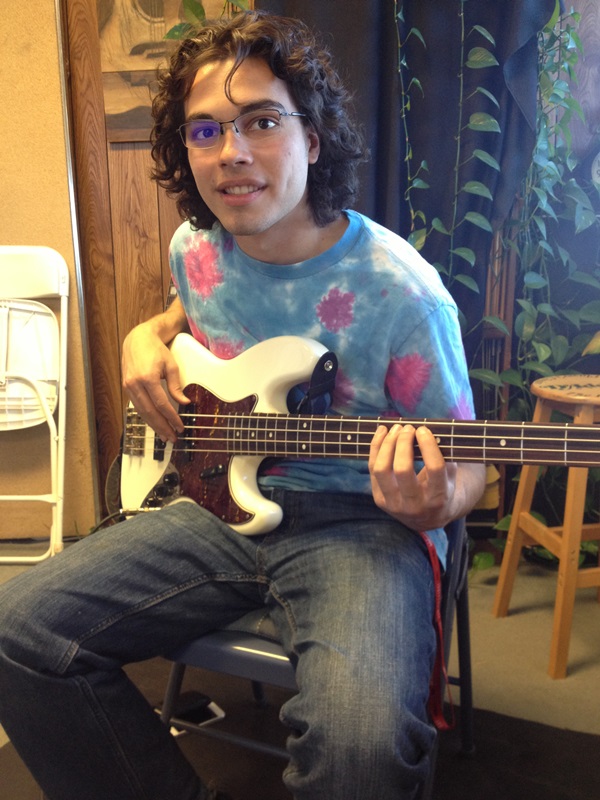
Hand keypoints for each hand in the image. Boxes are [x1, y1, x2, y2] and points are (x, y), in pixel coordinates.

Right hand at [122, 322, 188, 442]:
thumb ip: (176, 386)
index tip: (180, 426)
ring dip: (154, 425)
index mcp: (147, 378)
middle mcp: (135, 384)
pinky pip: (137, 406)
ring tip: (165, 435)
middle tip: (172, 437)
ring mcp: (128, 386)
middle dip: (162, 426)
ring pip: (142, 412)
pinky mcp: (126, 387)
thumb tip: (184, 402)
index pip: (161, 404)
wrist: (137, 340)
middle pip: (150, 412)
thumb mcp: (171, 366)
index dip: (171, 417)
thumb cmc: (156, 350)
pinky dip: (147, 416)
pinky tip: (155, 423)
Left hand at [368, 423, 458, 530]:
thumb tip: (428, 431)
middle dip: (403, 443)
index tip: (423, 429)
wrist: (429, 518)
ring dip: (387, 444)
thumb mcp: (450, 477)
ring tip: (395, 428)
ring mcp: (394, 504)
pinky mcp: (379, 500)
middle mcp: (414, 505)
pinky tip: (382, 432)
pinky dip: (376, 448)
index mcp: (438, 498)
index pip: (434, 468)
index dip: (428, 445)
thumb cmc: (442, 488)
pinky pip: (373, 469)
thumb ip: (445, 457)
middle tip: (408, 428)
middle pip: (402, 469)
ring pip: (382, 469)